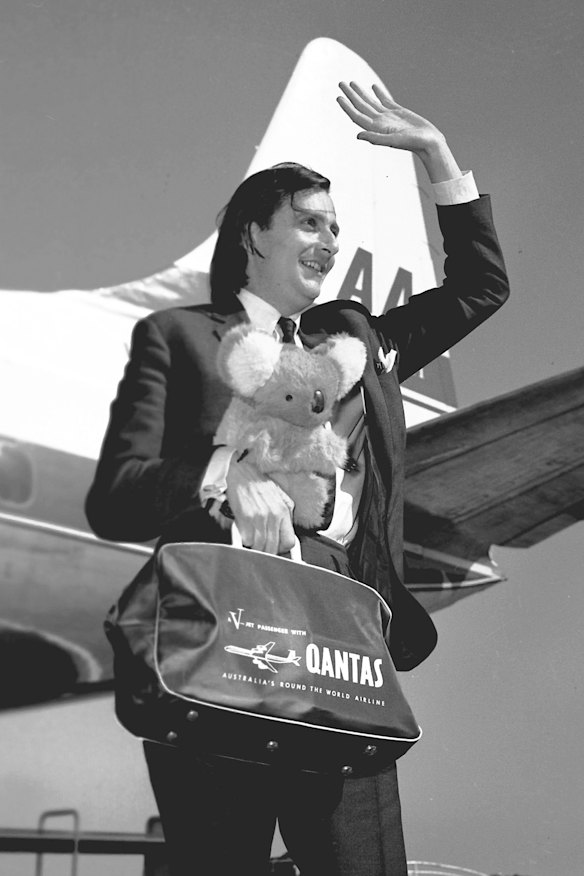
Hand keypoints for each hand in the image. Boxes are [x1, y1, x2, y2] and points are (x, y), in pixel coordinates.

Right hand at [225, 458, 294, 554]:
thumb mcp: (280, 496)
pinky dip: (245, 540)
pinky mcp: (245, 517)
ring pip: (260, 546)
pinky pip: (247, 540)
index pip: (289, 542)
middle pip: (273, 547)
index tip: (276, 548)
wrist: (240, 472)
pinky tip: (245, 532)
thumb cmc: (258, 484)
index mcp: (284, 511)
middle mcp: (274, 515)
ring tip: (252, 539)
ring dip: (255, 547)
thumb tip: (288, 533)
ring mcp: (259, 517)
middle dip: (267, 551)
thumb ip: (286, 514)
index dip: (282, 549)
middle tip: (262, 547)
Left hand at [337, 81, 460, 181]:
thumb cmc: (413, 143)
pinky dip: (378, 93)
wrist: (429, 143)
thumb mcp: (393, 141)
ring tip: (352, 83)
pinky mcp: (398, 112)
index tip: (339, 96)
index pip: (357, 116)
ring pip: (371, 102)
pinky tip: (373, 87)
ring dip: (361, 93)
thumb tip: (358, 135)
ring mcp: (388, 117)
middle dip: (351, 95)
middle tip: (341, 83)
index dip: (347, 107)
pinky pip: (385, 100)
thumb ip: (375, 138)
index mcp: (377, 128)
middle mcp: (380, 122)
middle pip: (361, 106)